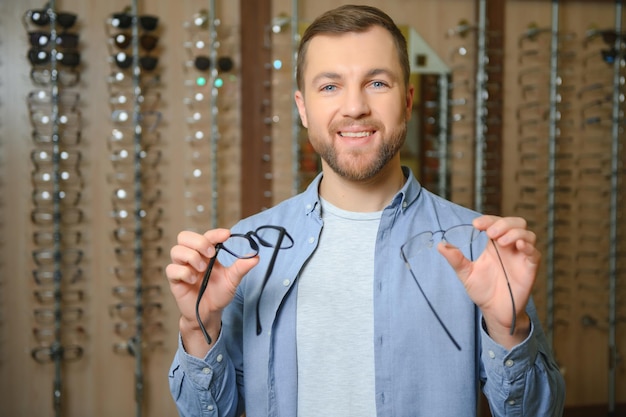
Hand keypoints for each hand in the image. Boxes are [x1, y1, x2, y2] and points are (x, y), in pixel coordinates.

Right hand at [166, 228, 258, 355]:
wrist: (209, 313)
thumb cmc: (219, 294)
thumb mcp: (232, 280)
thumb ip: (241, 267)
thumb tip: (256, 256)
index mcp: (206, 253)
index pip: (207, 236)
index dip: (215, 233)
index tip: (227, 235)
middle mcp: (192, 257)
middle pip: (184, 236)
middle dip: (199, 242)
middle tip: (212, 254)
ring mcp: (182, 267)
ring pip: (176, 250)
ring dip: (191, 257)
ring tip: (202, 269)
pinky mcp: (175, 280)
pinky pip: (171, 269)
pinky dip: (183, 272)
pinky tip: (192, 280)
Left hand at [437, 215, 539, 348]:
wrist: (494, 311)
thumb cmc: (482, 291)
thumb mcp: (466, 273)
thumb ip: (456, 259)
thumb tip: (440, 245)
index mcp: (494, 245)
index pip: (495, 223)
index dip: (488, 220)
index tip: (476, 225)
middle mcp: (509, 247)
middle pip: (515, 223)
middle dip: (503, 223)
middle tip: (490, 233)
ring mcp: (521, 256)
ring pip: (527, 234)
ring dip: (514, 232)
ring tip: (500, 241)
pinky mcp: (530, 267)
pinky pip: (534, 252)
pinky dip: (528, 246)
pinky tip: (518, 246)